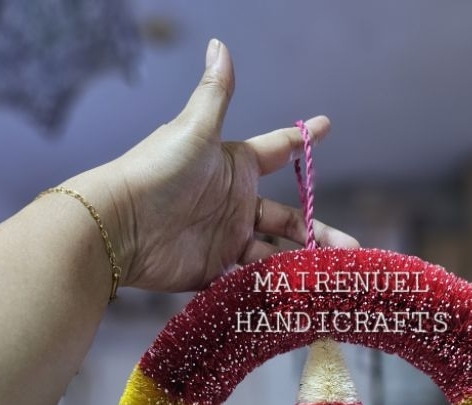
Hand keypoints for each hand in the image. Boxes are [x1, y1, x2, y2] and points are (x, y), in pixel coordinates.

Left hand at [66, 39, 358, 293]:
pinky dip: (274, 285)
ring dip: (303, 262)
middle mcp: (236, 204)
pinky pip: (252, 279)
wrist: (122, 227)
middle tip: (350, 246)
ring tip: (331, 274)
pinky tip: (300, 292)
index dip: (303, 141)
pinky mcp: (215, 271)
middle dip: (319, 231)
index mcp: (236, 166)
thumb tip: (220, 44)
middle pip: (288, 218)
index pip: (277, 150)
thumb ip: (216, 94)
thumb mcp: (194, 130)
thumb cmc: (158, 172)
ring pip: (275, 252)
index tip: (327, 126)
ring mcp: (227, 239)